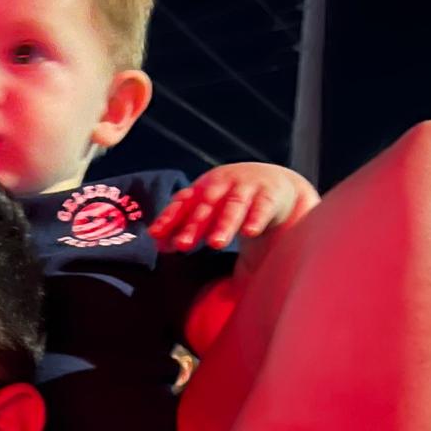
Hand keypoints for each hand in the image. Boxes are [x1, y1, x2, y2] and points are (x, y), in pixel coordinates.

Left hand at [149, 163, 317, 251]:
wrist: (275, 183)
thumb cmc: (231, 203)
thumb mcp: (208, 212)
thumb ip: (185, 229)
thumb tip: (159, 247)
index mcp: (202, 189)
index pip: (182, 203)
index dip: (169, 218)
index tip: (155, 235)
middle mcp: (222, 186)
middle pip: (206, 206)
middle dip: (193, 225)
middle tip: (183, 245)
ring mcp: (247, 188)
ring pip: (234, 207)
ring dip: (224, 224)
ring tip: (216, 243)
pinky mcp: (270, 194)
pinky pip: (262, 207)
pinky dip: (256, 218)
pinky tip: (250, 232)